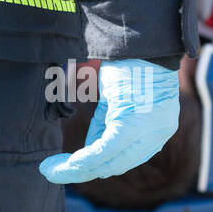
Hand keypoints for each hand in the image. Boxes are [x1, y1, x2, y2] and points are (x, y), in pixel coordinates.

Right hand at [39, 60, 179, 183]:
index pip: (128, 158)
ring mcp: (147, 132)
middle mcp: (158, 134)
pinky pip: (103, 151)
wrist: (139, 39)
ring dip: (78, 168)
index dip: (100, 165)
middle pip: (117, 165)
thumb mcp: (119, 99)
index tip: (76, 166)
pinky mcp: (130, 125)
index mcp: (159, 128)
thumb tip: (90, 149)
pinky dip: (82, 159)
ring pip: (108, 162)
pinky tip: (66, 164)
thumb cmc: (130, 62)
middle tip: (56, 172)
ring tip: (53, 170)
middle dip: (84, 170)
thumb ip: (107, 124)